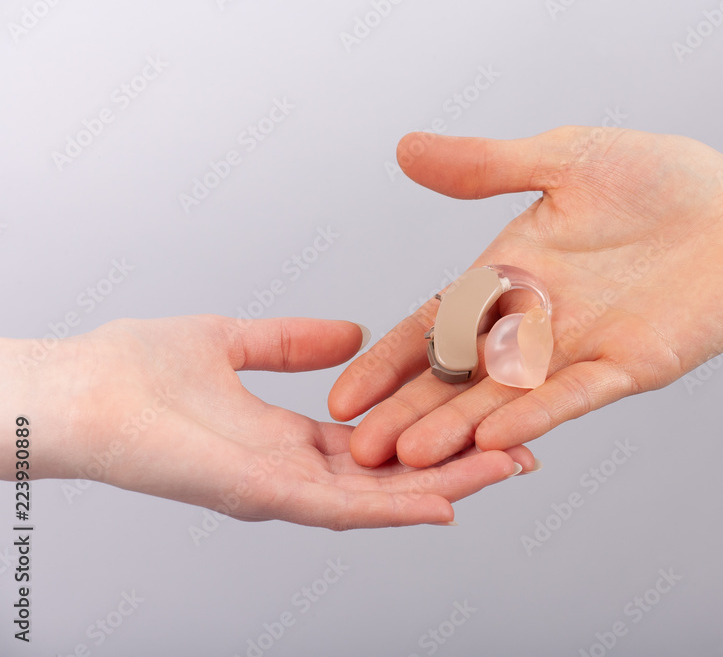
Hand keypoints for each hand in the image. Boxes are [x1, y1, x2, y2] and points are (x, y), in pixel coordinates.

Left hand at [2, 316, 532, 528]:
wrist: (73, 391)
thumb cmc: (131, 370)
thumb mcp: (232, 341)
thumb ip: (290, 342)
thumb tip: (348, 333)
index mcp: (289, 438)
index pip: (380, 444)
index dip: (436, 432)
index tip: (488, 414)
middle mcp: (293, 472)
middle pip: (394, 477)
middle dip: (461, 466)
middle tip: (526, 453)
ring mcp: (279, 489)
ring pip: (380, 498)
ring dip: (448, 488)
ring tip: (509, 471)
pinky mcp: (261, 494)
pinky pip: (339, 509)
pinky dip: (394, 511)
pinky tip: (445, 503)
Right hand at [329, 126, 722, 467]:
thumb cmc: (662, 180)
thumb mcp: (564, 159)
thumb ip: (487, 165)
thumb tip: (406, 149)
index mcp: (509, 277)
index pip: (434, 325)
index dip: (389, 361)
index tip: (342, 396)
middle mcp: (536, 322)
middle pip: (460, 376)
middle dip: (410, 412)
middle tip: (361, 450)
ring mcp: (581, 349)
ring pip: (508, 395)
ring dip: (460, 427)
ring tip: (411, 457)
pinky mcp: (631, 364)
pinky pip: (576, 393)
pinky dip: (536, 414)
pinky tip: (497, 437)